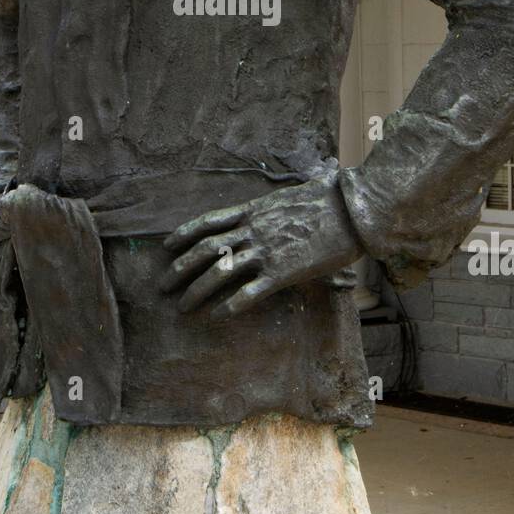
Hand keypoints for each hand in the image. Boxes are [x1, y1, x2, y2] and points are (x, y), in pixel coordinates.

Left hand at [161, 175, 363, 319]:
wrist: (350, 211)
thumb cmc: (327, 200)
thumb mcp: (290, 197)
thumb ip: (273, 207)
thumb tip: (270, 208)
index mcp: (252, 210)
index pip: (208, 222)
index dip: (183, 233)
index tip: (166, 246)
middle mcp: (252, 230)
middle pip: (204, 249)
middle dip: (179, 268)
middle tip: (163, 285)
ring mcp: (265, 251)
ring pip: (219, 272)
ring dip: (196, 291)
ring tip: (183, 307)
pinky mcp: (282, 272)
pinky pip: (248, 293)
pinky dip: (230, 306)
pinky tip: (218, 317)